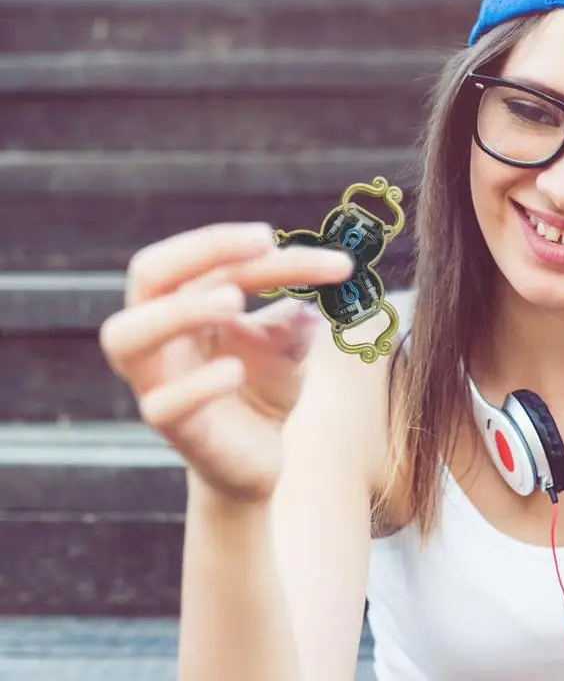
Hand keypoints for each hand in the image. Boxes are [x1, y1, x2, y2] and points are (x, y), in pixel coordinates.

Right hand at [99, 222, 354, 504]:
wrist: (259, 454)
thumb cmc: (262, 385)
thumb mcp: (286, 342)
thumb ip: (292, 318)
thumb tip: (309, 304)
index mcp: (182, 305)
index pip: (199, 259)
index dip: (234, 242)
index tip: (276, 235)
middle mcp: (159, 337)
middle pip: (148, 276)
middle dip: (201, 250)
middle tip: (262, 243)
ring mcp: (159, 382)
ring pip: (128, 336)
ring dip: (180, 311)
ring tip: (233, 299)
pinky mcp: (173, 428)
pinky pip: (163, 404)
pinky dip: (198, 384)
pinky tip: (235, 371)